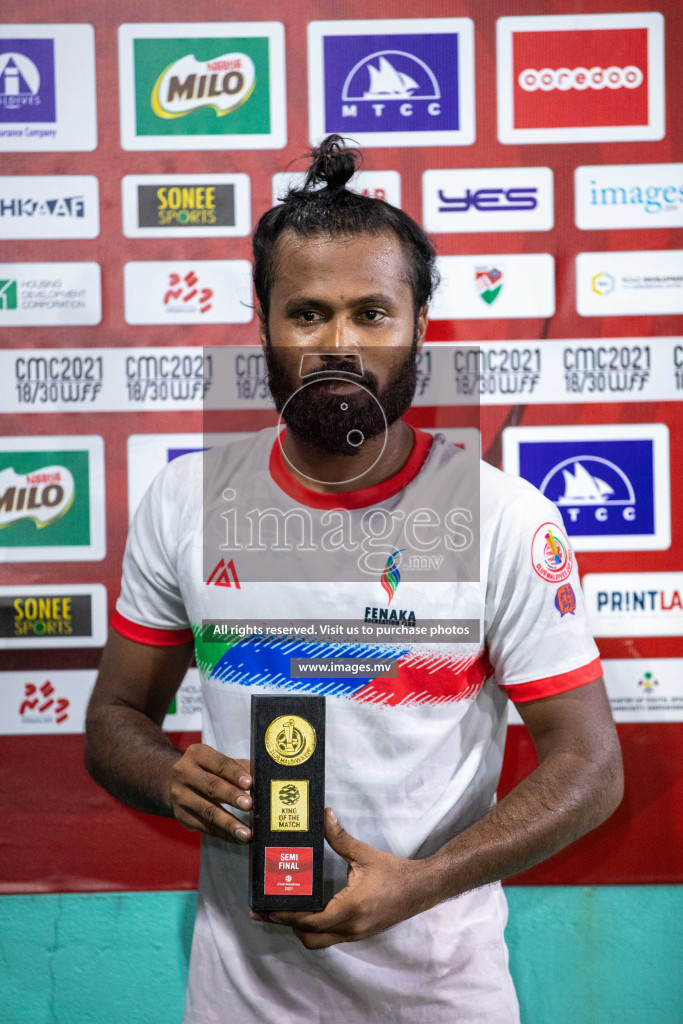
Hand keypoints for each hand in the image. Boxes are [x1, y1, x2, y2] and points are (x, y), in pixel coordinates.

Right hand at [170, 743, 251, 843]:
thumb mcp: (219, 762)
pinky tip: (238, 839)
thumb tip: (262, 776)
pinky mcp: (182, 816)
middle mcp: (184, 773)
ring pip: (207, 811)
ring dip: (229, 823)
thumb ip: (240, 767)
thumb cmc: (208, 770)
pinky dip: (223, 834)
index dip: (235, 774)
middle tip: (250, 805)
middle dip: (232, 796)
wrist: (174, 781)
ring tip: (246, 833)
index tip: (250, 783)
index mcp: (197, 754)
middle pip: (211, 786)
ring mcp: (180, 796)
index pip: (219, 764)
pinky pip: (205, 827)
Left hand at [251, 809, 433, 948]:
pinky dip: (315, 928)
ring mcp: (355, 933)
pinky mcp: (359, 933)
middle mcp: (351, 927)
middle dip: (288, 926)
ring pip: (320, 941)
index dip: (287, 916)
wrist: (420, 889)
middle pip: (310, 939)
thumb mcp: (364, 854)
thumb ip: (341, 837)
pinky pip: (331, 936)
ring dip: (301, 929)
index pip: (311, 920)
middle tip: (269, 909)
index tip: (267, 909)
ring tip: (284, 910)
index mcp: (350, 908)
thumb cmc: (393, 872)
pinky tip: (307, 911)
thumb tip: (324, 815)